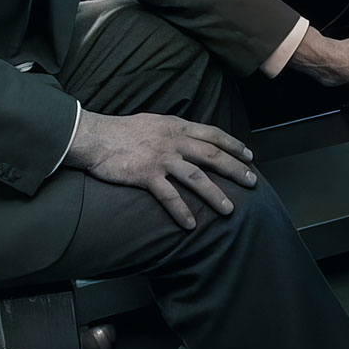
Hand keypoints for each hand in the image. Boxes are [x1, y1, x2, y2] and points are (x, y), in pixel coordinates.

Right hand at [64, 110, 255, 229]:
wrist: (97, 137)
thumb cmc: (124, 131)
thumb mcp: (155, 122)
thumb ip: (175, 131)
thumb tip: (191, 138)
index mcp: (177, 127)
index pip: (213, 134)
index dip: (234, 145)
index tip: (249, 156)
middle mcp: (174, 141)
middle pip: (212, 155)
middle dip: (235, 169)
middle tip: (252, 182)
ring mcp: (161, 158)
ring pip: (195, 177)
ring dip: (214, 194)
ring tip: (229, 209)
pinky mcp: (146, 175)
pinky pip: (168, 196)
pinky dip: (180, 211)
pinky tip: (190, 225)